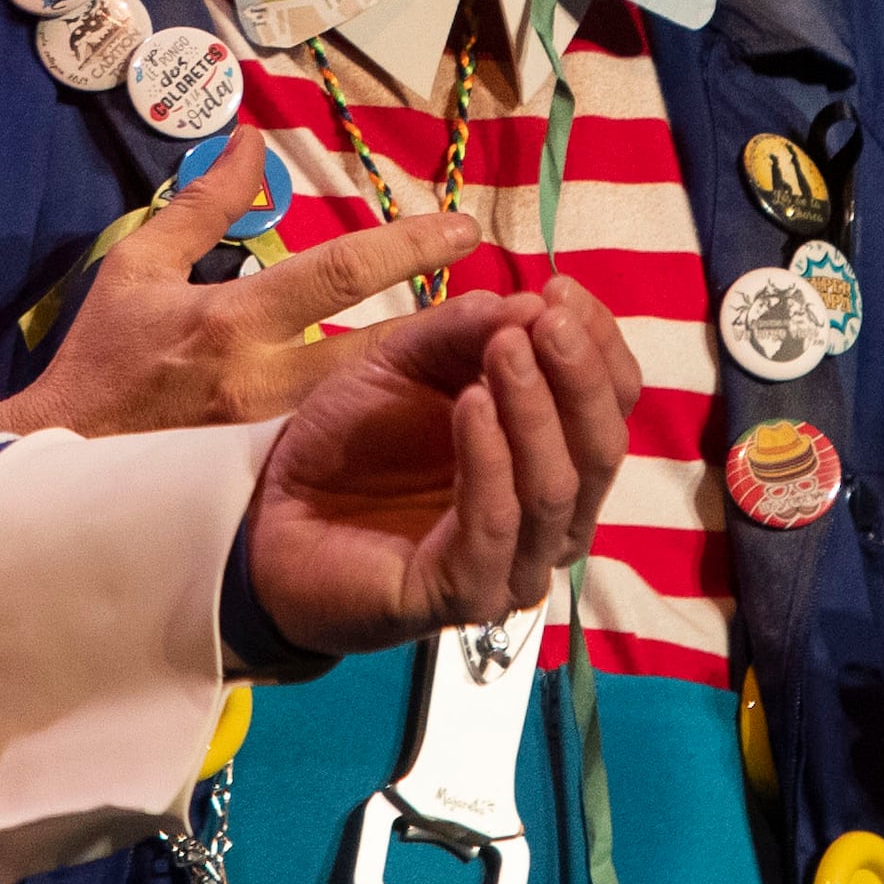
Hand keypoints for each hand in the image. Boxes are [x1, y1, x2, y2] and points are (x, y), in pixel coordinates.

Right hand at [0, 137, 483, 434]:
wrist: (59, 464)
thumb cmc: (100, 358)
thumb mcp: (137, 267)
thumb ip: (201, 203)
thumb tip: (250, 139)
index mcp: (231, 321)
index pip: (335, 273)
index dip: (406, 248)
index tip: (463, 230)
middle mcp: (262, 383)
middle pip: (378, 353)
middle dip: (450, 330)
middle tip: (519, 309)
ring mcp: (271, 441)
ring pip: (372, 411)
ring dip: (432, 386)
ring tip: (499, 361)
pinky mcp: (269, 480)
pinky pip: (345, 454)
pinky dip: (392, 436)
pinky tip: (443, 423)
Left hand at [241, 281, 643, 658]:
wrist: (272, 516)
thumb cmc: (354, 442)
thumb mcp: (406, 361)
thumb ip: (466, 331)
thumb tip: (533, 302)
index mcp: (553, 459)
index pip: (612, 404)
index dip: (597, 344)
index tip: (561, 288)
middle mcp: (550, 520)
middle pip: (601, 449)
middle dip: (577, 376)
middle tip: (544, 319)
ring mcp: (513, 564)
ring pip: (556, 488)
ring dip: (535, 410)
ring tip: (504, 349)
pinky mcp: (464, 594)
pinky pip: (495, 526)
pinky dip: (490, 461)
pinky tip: (470, 405)